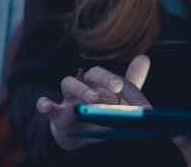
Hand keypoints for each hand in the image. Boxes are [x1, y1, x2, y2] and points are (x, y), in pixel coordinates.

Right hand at [35, 54, 151, 149]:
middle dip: (106, 79)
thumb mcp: (118, 101)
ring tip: (92, 98)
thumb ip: (131, 83)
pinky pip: (48, 107)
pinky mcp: (57, 114)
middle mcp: (86, 86)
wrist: (77, 134)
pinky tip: (45, 105)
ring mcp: (69, 99)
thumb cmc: (99, 113)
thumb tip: (144, 58)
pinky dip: (45, 105)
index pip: (117, 80)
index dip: (132, 93)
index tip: (146, 107)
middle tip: (118, 88)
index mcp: (103, 83)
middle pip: (94, 74)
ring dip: (81, 89)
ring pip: (69, 83)